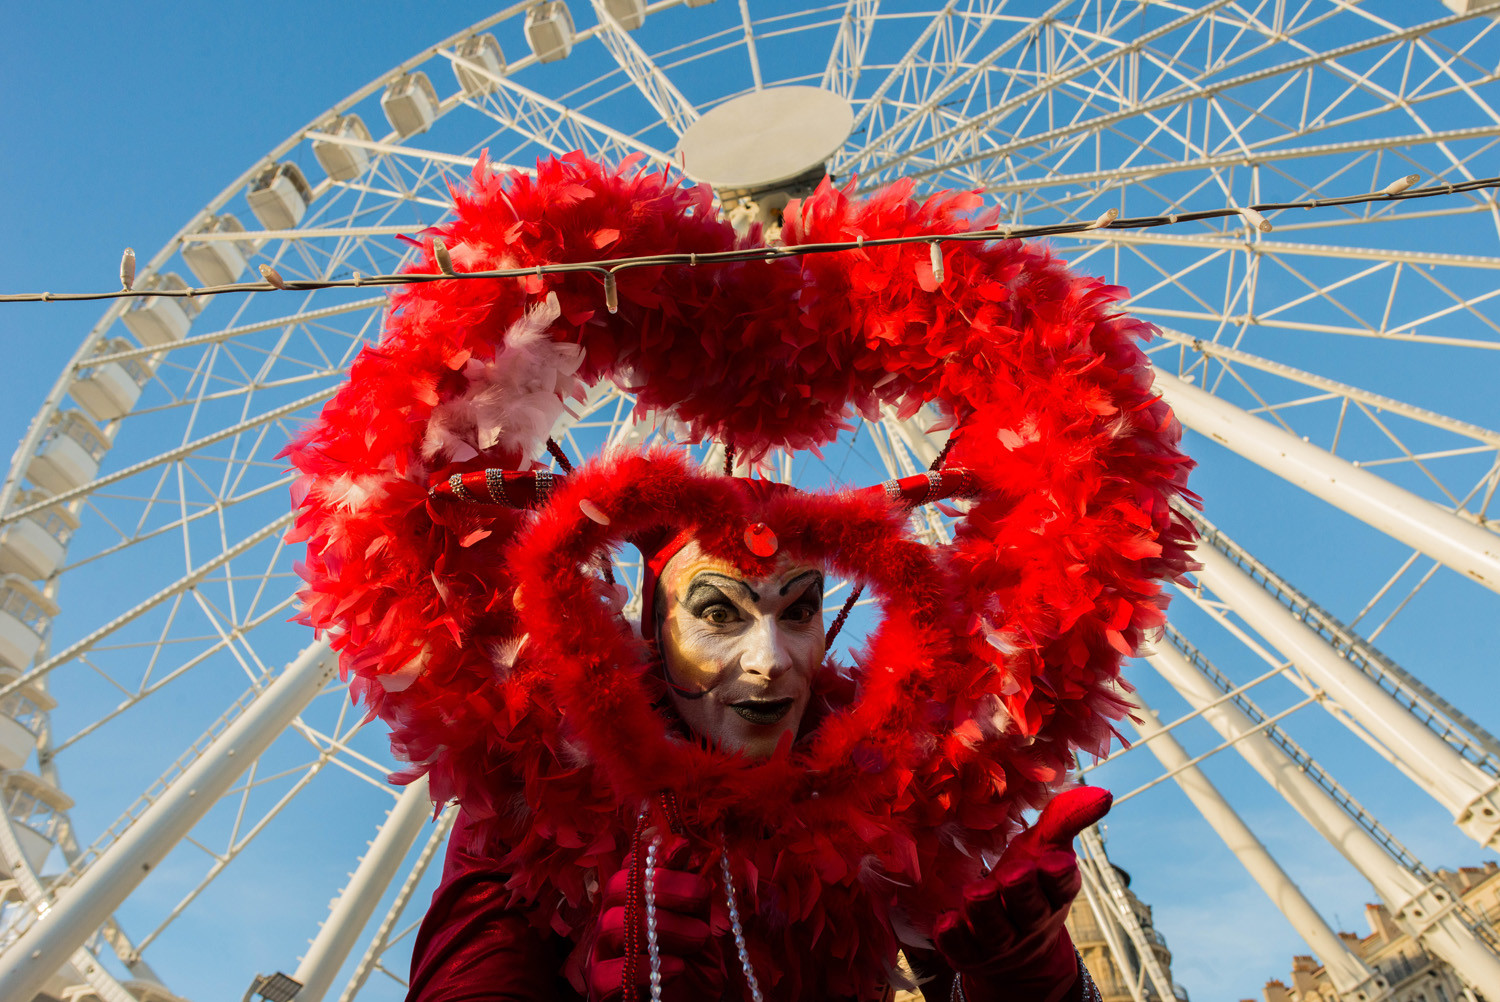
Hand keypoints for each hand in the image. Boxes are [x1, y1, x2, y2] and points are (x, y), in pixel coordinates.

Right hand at [587, 842, 715, 1001]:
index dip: (656, 856)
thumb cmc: (692, 960)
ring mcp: (601, 950)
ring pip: (613, 924)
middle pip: (618, 886)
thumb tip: (680, 845)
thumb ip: (689, 888)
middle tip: (700, 896)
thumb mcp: (699, 921)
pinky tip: (677, 968)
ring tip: (699, 938)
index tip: (688, 859)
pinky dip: (644, 968)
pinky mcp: (600, 984)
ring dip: (665, 927)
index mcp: (632, 895)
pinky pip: (607, 973)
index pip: (630, 863)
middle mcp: (611, 916)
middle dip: (663, 886)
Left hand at [934, 785, 1111, 1001]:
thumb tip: (1104, 794)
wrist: (1013, 946)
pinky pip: (961, 950)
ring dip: (986, 911)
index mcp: (1053, 895)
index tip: (1056, 860)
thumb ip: (1065, 820)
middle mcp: (1030, 922)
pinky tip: (945, 922)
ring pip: (995, 930)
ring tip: (976, 891)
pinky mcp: (969, 954)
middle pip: (1029, 910)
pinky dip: (953, 938)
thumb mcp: (1044, 849)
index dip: (1058, 876)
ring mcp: (1000, 943)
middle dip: (1022, 891)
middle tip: (1013, 872)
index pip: (1061, 887)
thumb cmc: (1029, 880)